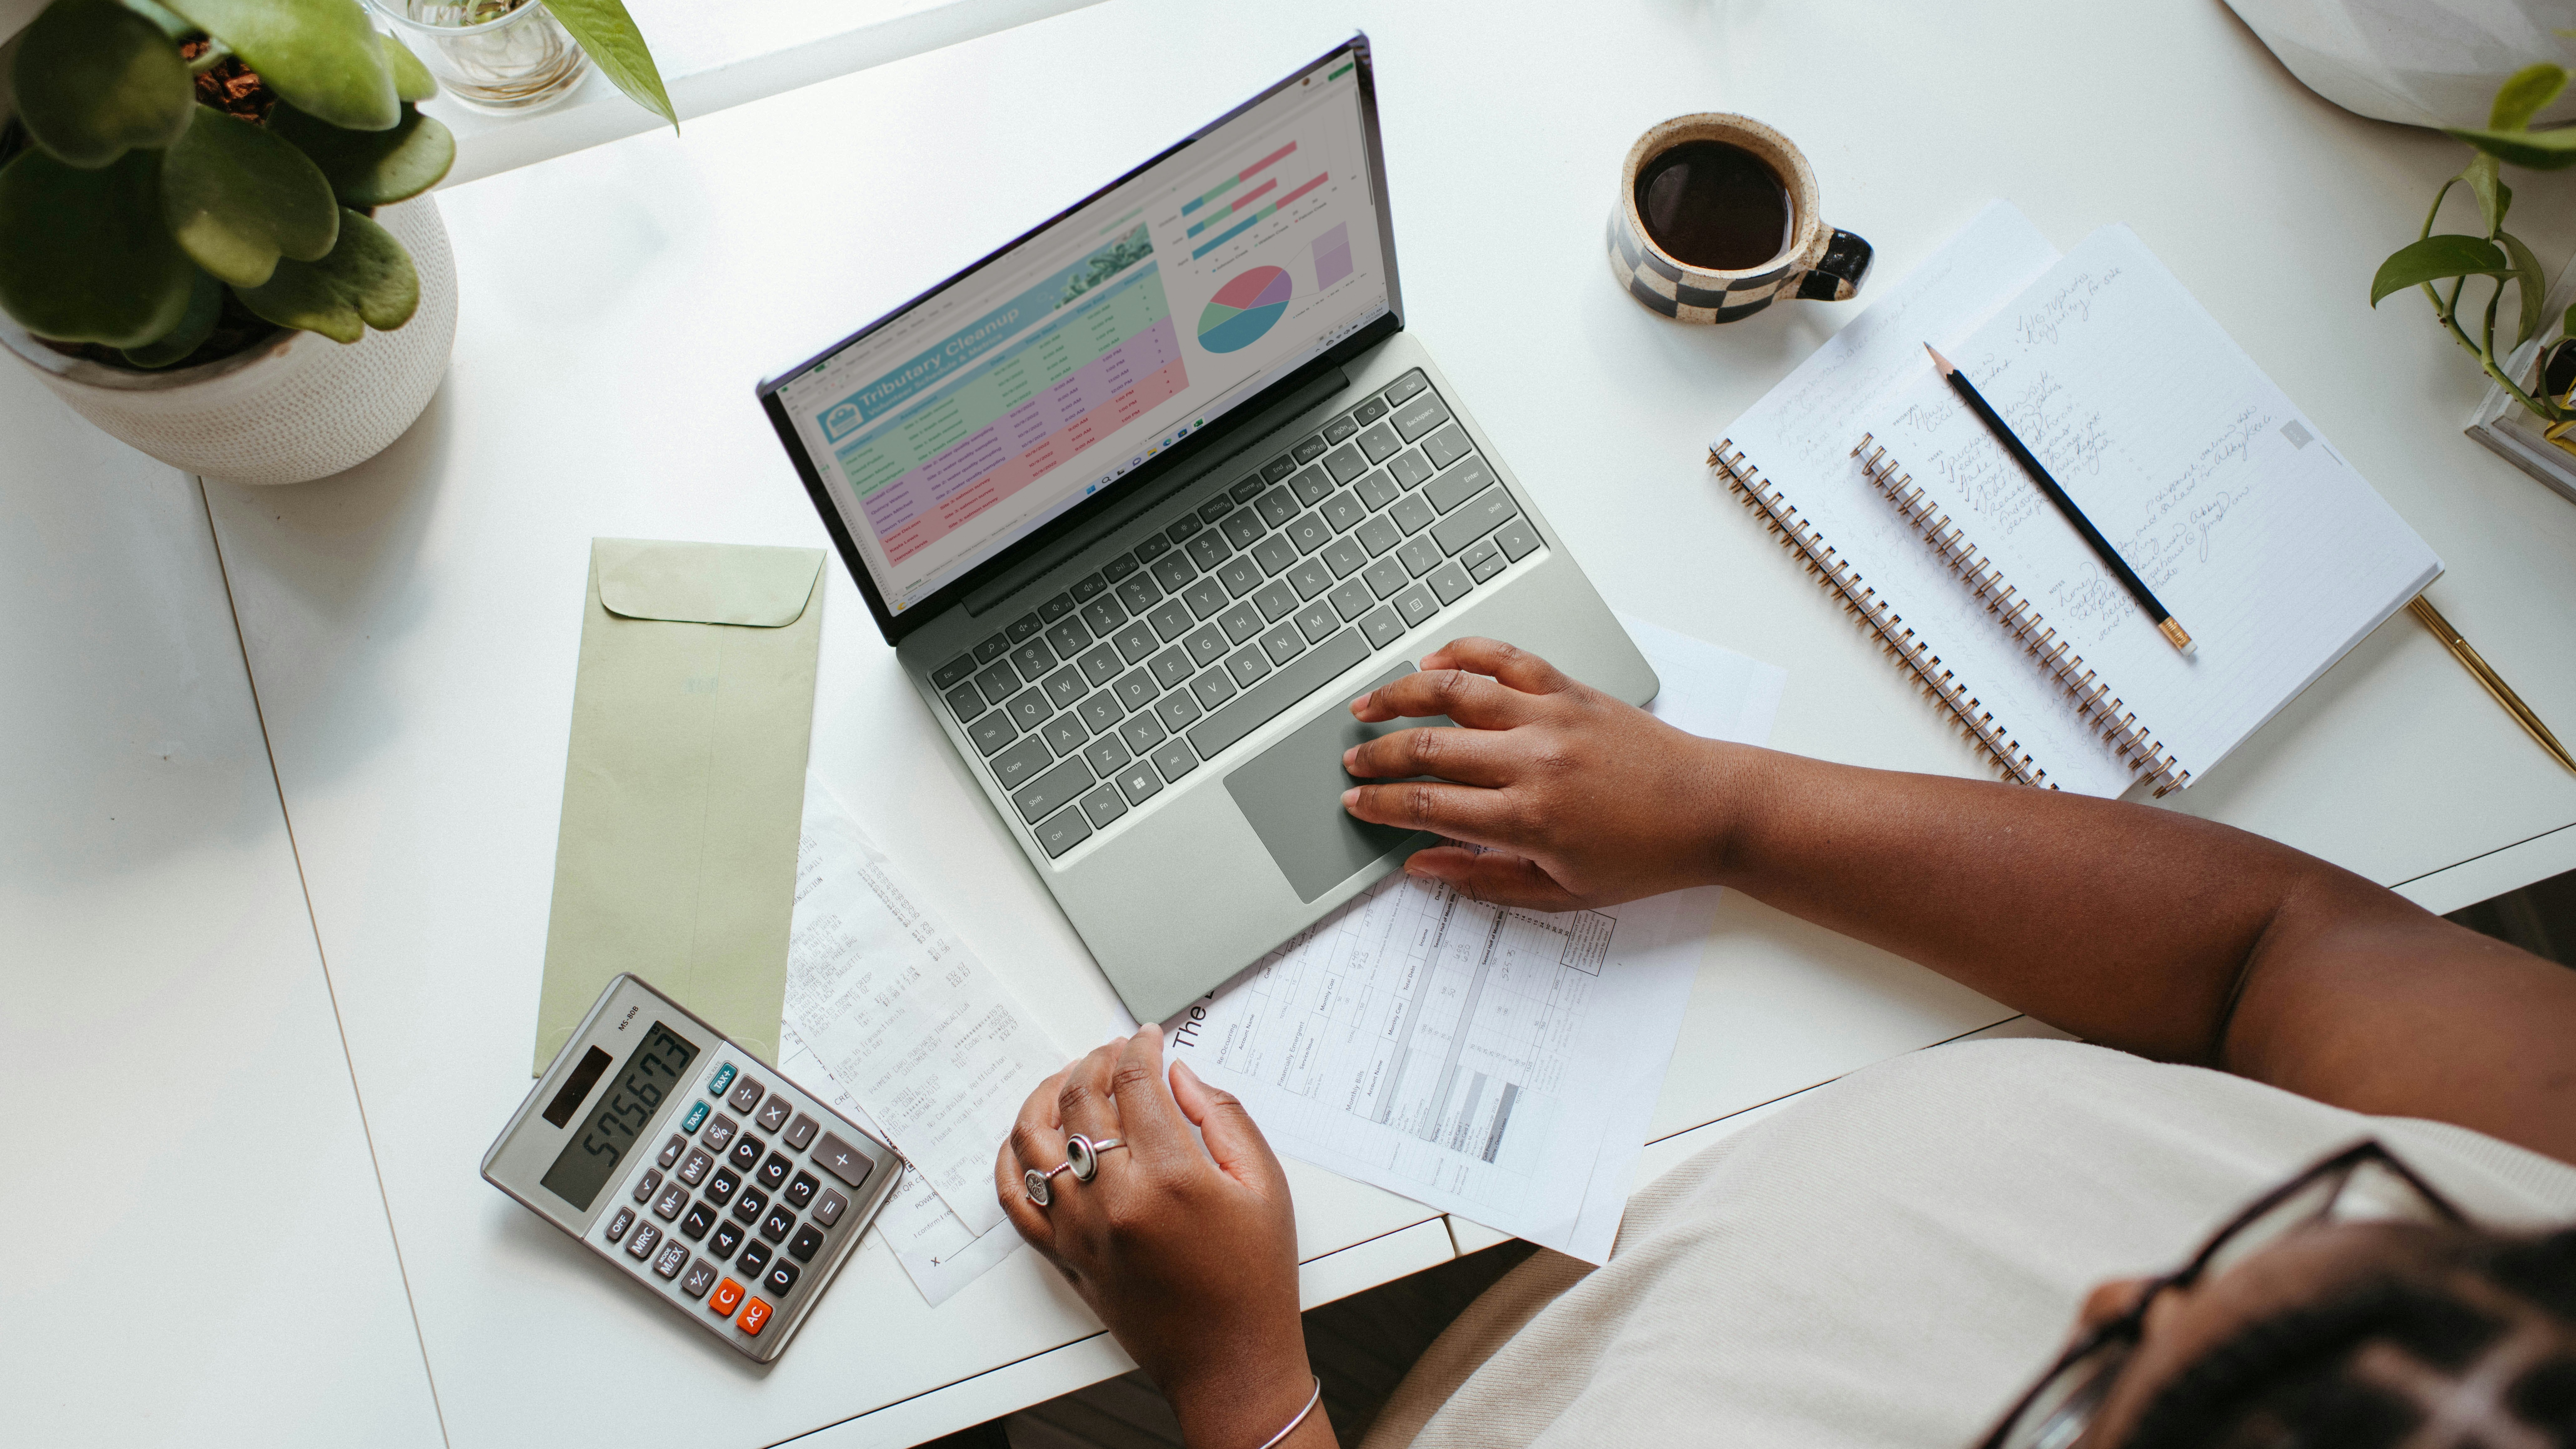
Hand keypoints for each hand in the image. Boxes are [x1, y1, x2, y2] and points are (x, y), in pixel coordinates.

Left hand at [995, 1026, 1330, 1447]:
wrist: (1230, 1361)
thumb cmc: (1254, 1279)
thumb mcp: (1264, 1186)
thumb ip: (1223, 1117)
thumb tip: (1179, 1075)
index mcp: (1171, 1178)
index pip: (1134, 1083)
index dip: (1139, 1048)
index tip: (1148, 1038)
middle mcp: (1114, 1201)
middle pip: (1081, 1101)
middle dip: (1096, 1061)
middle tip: (1116, 1052)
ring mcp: (1079, 1230)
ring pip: (1033, 1140)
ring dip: (1047, 1096)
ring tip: (1070, 1081)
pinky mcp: (1062, 1256)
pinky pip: (1013, 1199)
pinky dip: (1011, 1160)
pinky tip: (1029, 1137)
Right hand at [1341, 636, 1736, 909]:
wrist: (1711, 810)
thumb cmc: (1644, 856)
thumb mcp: (1562, 893)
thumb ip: (1484, 880)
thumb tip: (1421, 866)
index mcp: (1528, 819)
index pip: (1427, 805)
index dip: (1380, 805)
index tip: (1356, 804)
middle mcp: (1533, 760)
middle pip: (1428, 747)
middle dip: (1377, 756)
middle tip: (1352, 763)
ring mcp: (1551, 717)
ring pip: (1454, 692)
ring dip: (1401, 695)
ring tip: (1368, 704)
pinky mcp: (1571, 689)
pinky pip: (1506, 658)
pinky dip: (1464, 653)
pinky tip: (1434, 661)